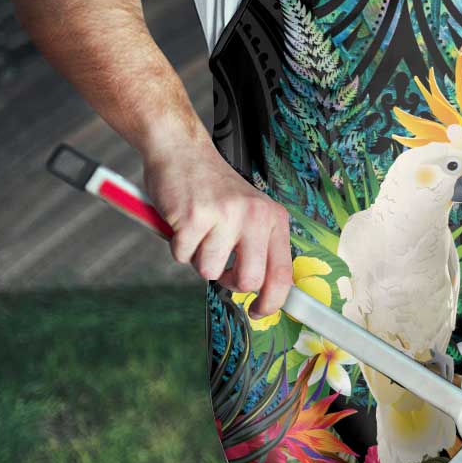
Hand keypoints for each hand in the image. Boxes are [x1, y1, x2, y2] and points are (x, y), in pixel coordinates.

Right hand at [142, 139, 292, 317]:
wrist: (182, 151)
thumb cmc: (214, 189)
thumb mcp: (251, 212)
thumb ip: (259, 247)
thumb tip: (263, 292)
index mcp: (274, 218)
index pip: (283, 273)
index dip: (272, 302)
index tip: (258, 311)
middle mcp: (255, 216)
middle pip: (249, 280)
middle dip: (229, 282)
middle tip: (220, 266)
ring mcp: (225, 216)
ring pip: (210, 272)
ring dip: (199, 258)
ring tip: (199, 232)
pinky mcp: (194, 217)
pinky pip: (183, 257)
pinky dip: (178, 246)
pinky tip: (183, 223)